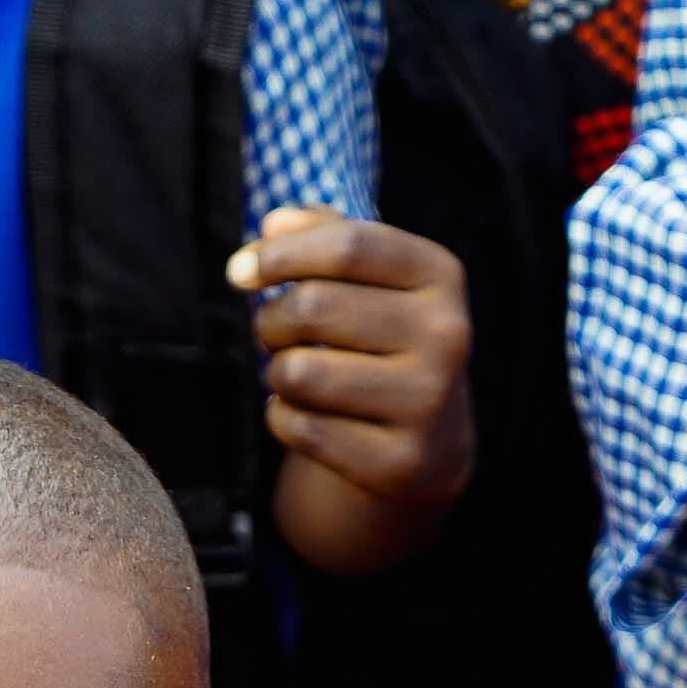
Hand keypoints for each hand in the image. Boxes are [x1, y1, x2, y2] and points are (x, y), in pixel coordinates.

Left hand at [231, 207, 474, 575]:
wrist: (430, 445)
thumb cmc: (383, 340)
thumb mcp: (372, 279)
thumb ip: (325, 235)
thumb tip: (273, 224)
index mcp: (441, 276)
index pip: (349, 245)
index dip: (281, 253)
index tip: (240, 269)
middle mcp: (446, 336)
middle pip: (315, 308)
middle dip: (271, 320)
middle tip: (271, 332)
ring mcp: (427, 403)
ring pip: (300, 373)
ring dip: (276, 373)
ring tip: (291, 374)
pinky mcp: (399, 463)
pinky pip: (301, 428)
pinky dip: (282, 418)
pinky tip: (302, 414)